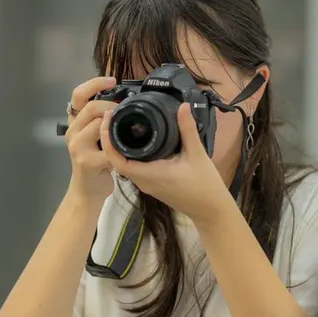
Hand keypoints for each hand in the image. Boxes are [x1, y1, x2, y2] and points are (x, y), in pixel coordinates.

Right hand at [64, 77, 117, 204]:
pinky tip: (127, 149)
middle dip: (113, 106)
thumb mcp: (96, 137)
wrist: (87, 190)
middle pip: (92, 107)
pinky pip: (108, 148)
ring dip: (116, 125)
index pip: (78, 95)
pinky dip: (120, 147)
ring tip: (127, 130)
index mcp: (75, 122)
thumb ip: (102, 120)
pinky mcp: (87, 161)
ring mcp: (78, 146)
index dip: (94, 83)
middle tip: (126, 112)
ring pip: (99, 125)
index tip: (112, 80)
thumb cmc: (95, 162)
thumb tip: (124, 101)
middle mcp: (73, 131)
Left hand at [100, 103, 233, 224]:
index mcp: (149, 174)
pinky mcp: (151, 184)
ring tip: (120, 123)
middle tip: (112, 115)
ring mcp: (146, 184)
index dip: (107, 140)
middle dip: (110, 138)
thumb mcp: (197, 154)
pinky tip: (135, 138)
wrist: (210, 210)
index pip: (117, 159)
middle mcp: (143, 180)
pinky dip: (129, 153)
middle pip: (116, 159)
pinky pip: (133, 167)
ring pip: (124, 164)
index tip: (108, 119)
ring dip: (118, 145)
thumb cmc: (204, 185)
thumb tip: (182, 106)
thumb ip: (188, 129)